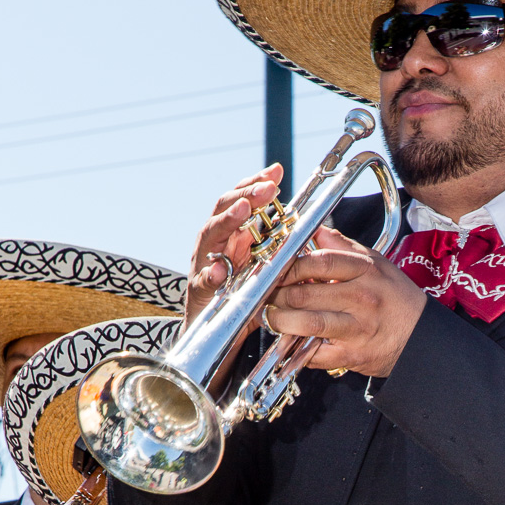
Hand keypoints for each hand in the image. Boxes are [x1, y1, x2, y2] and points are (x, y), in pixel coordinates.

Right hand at [186, 164, 283, 327]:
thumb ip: (279, 250)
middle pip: (224, 209)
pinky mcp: (199, 291)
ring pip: (210, 235)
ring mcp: (203, 264)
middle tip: (268, 188)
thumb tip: (306, 229)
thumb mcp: (264, 268)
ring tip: (244, 210)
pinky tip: (221, 269)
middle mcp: (214, 244)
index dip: (255, 184)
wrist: (214, 333)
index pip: (240, 201)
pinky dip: (211, 274)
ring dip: (228, 221)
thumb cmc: (241, 296)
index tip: (276, 171)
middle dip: (246, 195)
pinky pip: (203, 280)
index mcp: (231, 235)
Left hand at [266, 226, 426, 376]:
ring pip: (305, 324)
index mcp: (365, 270)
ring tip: (275, 317)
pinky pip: (314, 353)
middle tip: (268, 296)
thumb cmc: (395, 298)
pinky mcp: (352, 355)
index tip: (275, 270)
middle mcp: (361, 297)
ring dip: (281, 322)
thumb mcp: (375, 262)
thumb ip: (342, 246)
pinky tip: (293, 341)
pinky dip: (297, 349)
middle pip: (303, 294)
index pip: (317, 263)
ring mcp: (356, 328)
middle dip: (276, 295)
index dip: (287, 266)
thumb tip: (314, 229)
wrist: (421, 337)